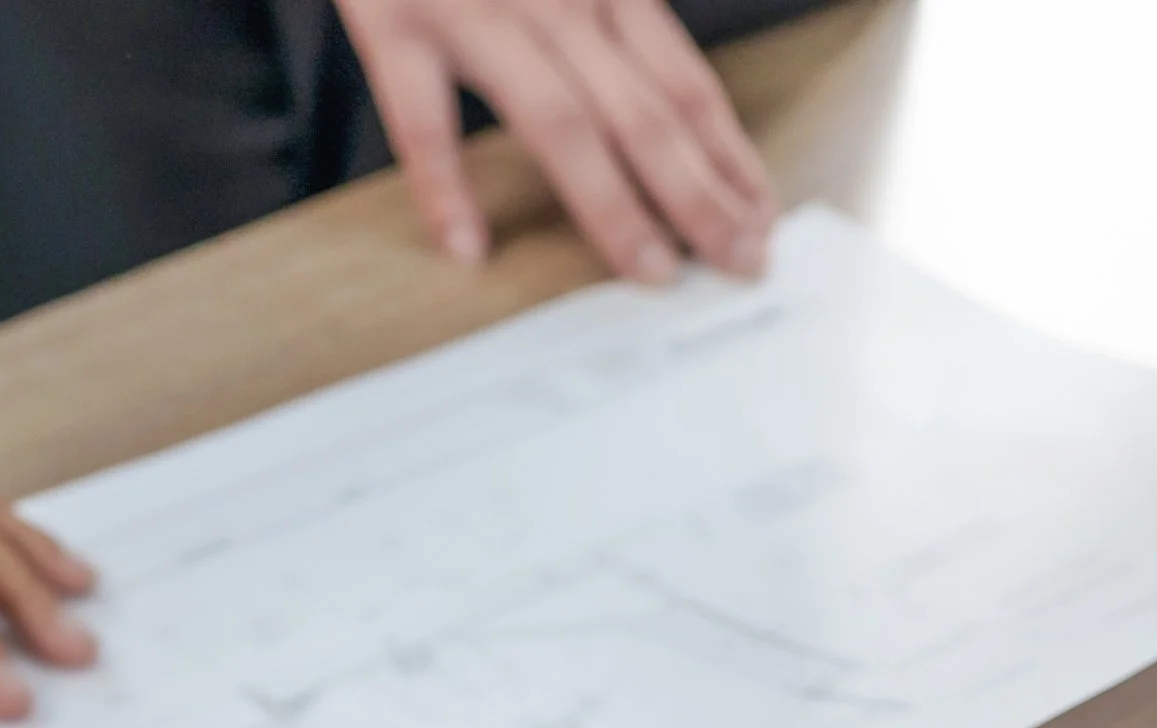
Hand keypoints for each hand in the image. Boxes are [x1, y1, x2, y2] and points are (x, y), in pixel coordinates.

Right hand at [337, 0, 774, 282]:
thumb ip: (614, 9)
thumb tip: (660, 94)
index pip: (686, 84)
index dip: (730, 157)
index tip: (762, 218)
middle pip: (645, 114)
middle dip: (700, 197)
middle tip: (740, 263)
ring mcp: (476, 9)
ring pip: (561, 121)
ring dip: (613, 204)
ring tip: (652, 271)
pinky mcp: (395, 15)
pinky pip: (422, 114)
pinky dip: (444, 185)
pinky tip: (468, 247)